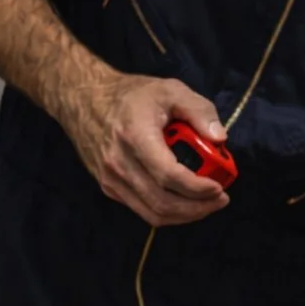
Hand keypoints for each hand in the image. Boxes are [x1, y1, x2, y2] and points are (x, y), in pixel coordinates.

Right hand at [60, 71, 229, 225]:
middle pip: (162, 202)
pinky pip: (141, 208)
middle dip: (197, 207)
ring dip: (185, 215)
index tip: (219, 188)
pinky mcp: (107, 186)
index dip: (196, 188)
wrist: (83, 99)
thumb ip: (199, 111)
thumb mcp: (171, 90)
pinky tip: (186, 201)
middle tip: (221, 199)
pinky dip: (167, 212)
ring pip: (151, 213)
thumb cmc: (131, 94)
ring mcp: (110, 178)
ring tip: (208, 204)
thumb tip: (220, 138)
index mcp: (135, 136)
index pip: (168, 175)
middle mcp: (119, 163)